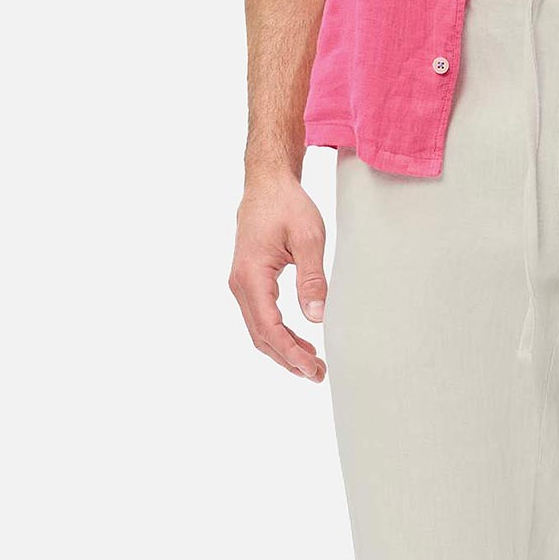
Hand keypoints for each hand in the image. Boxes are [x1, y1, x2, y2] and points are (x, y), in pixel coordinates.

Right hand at [228, 177, 328, 381]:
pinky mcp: (249, 283)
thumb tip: (317, 318)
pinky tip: (301, 344)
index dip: (290, 351)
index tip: (312, 367)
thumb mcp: (309, 238)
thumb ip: (312, 279)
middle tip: (318, 375)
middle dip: (288, 359)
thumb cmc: (287, 205)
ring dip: (284, 351)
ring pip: (259, 331)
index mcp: (251, 275)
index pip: (269, 326)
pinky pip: (261, 318)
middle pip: (261, 336)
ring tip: (312, 366)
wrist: (267, 185)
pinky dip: (279, 335)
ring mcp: (242, 285)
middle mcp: (240, 284)